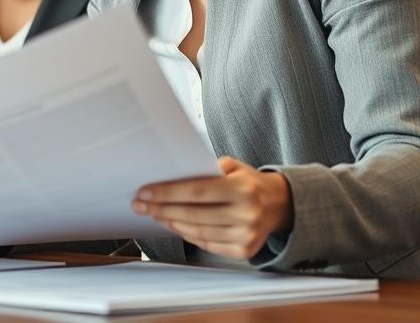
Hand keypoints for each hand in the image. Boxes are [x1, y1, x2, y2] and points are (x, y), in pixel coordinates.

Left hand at [132, 156, 292, 259]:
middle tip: (139, 205)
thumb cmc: (248, 183)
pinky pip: (206, 244)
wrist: (280, 205)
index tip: (144, 192)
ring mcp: (246, 235)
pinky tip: (172, 225)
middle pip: (193, 214)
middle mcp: (247, 214)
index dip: (167, 193)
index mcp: (243, 189)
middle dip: (161, 209)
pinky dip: (186, 234)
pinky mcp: (244, 250)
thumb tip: (169, 176)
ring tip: (153, 214)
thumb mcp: (233, 167)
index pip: (197, 191)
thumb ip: (205, 170)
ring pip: (197, 232)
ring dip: (170, 223)